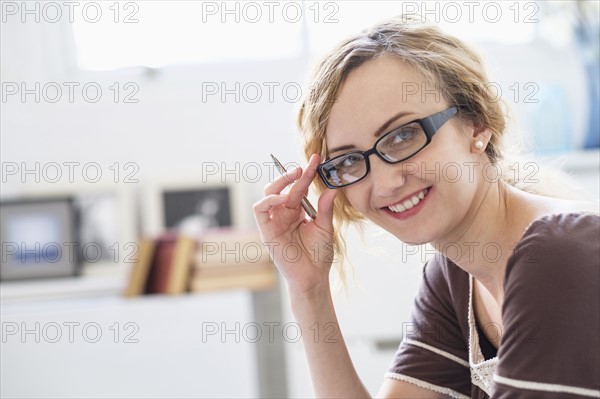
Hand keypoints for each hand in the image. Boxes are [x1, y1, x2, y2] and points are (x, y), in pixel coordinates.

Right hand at [253, 154, 337, 294]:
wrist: (313, 277)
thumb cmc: (318, 254)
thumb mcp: (325, 228)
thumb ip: (325, 209)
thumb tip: (331, 188)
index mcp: (297, 211)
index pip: (299, 187)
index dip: (307, 173)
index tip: (317, 159)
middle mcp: (284, 213)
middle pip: (282, 186)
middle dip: (292, 174)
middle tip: (304, 166)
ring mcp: (274, 221)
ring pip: (268, 193)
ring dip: (280, 182)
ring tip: (295, 176)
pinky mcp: (267, 231)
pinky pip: (260, 210)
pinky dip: (269, 200)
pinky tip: (283, 198)